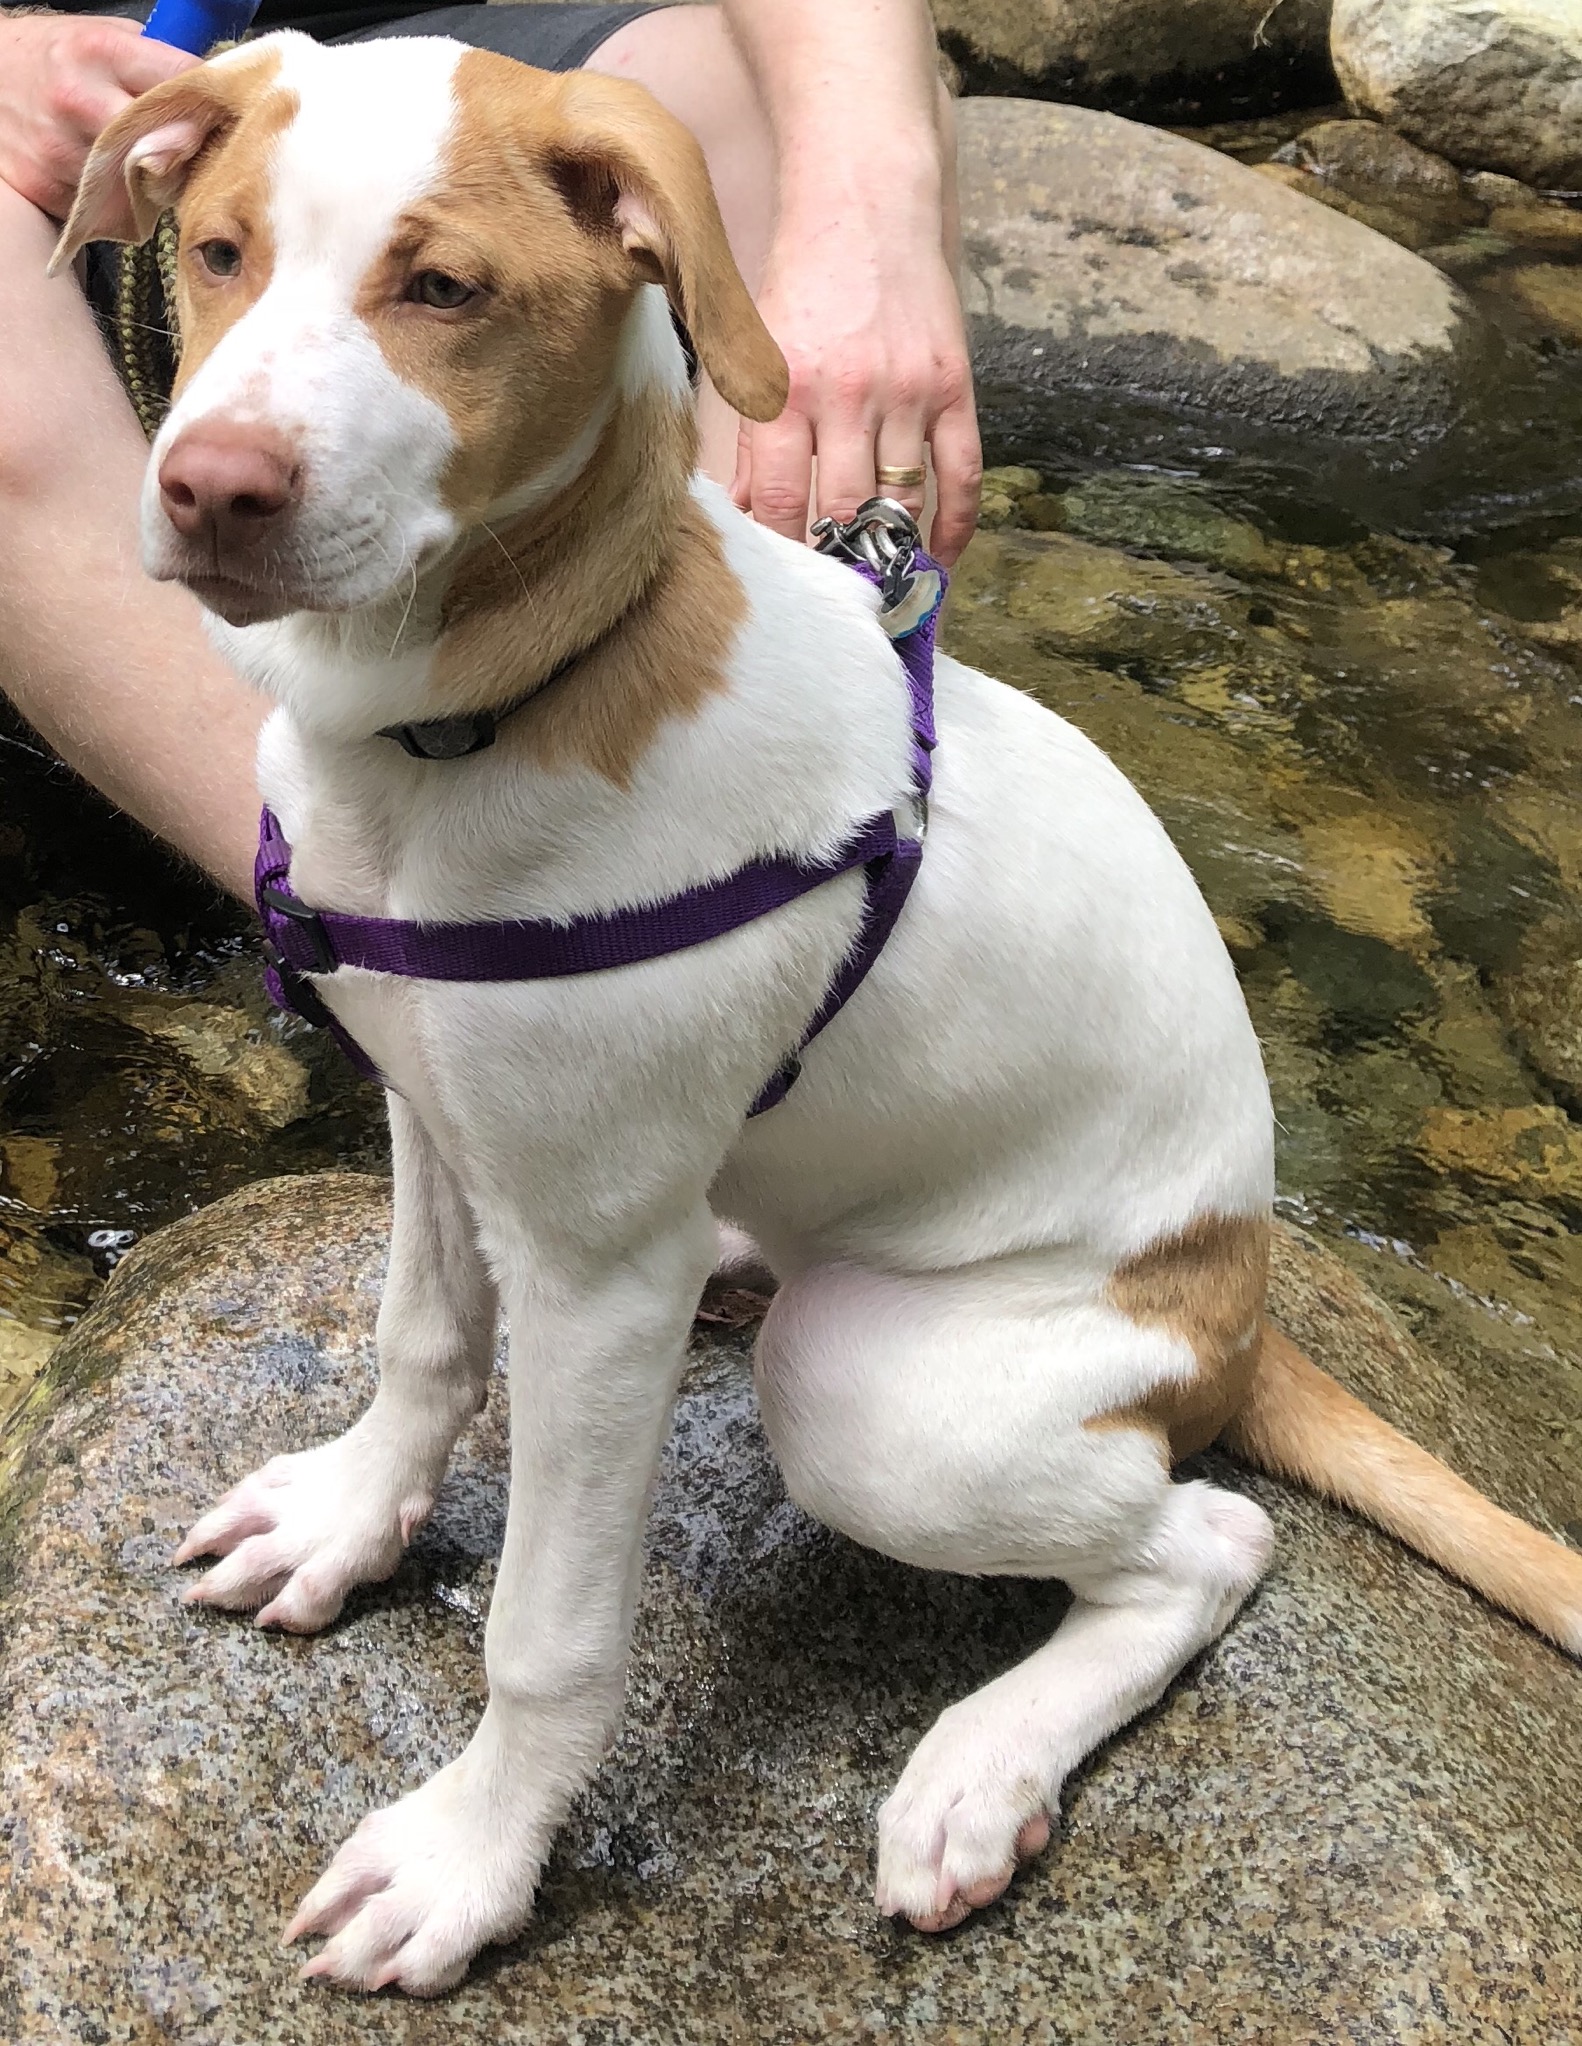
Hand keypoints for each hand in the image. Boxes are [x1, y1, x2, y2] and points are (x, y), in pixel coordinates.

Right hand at [0, 13, 196, 221]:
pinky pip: (107, 207)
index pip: (182, 81)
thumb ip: (150, 62)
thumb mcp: (98, 36)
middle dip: (188, 150)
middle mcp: (78, 100)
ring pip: (141, 186)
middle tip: (196, 152)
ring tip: (148, 165)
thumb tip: (205, 91)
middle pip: (167, 143)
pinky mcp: (47, 187)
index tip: (221, 114)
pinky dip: (119, 200)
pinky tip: (113, 180)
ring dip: (155, 183)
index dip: (208, 102)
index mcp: (98, 52)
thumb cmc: (50, 55)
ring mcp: (61, 149)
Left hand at [733, 221, 981, 566]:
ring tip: (875, 582)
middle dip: (834, 560)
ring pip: (899, 501)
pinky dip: (952, 526)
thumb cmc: (801, 283)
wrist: (865, 203)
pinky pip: (960, 475)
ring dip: (889, 549)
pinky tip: (937, 559)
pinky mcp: (953, 386)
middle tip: (828, 594)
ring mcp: (906, 392)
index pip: (779, 500)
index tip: (783, 585)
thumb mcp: (757, 352)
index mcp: (786, 389)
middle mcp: (847, 395)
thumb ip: (749, 437)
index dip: (782, 553)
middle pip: (842, 510)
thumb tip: (744, 515)